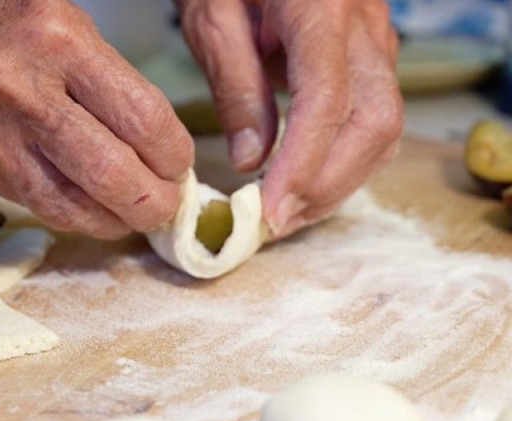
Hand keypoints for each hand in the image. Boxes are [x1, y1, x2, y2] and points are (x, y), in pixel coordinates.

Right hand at [0, 0, 193, 237]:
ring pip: (68, 206)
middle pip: (109, 174)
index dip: (172, 153)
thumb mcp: (54, 11)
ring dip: (112, 222)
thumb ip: (102, 70)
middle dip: (152, 201)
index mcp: (56, 39)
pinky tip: (89, 211)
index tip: (179, 162)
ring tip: (133, 217)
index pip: (141, 116)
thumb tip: (152, 134)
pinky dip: (69, 215)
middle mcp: (21, 90)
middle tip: (167, 203)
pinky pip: (30, 203)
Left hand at [174, 0, 402, 237]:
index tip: (270, 210)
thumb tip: (252, 160)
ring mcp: (377, 40)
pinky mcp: (373, 57)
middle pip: (375, 122)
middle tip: (276, 222)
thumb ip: (235, 86)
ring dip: (340, 180)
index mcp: (320, 9)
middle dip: (329, 184)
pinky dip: (345, 160)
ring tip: (287, 213)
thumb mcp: (213, 18)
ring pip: (384, 127)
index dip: (303, 164)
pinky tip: (306, 183)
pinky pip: (374, 118)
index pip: (328, 101)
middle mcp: (364, 27)